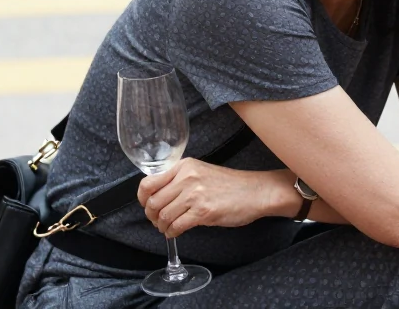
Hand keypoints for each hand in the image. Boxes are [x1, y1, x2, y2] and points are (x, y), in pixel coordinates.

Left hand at [137, 159, 272, 238]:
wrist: (256, 191)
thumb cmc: (231, 185)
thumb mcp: (201, 172)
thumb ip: (180, 179)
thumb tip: (158, 196)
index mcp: (184, 166)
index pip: (148, 183)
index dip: (142, 199)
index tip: (146, 206)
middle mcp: (186, 178)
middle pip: (152, 202)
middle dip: (151, 216)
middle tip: (157, 221)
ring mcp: (194, 195)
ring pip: (162, 216)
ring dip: (162, 226)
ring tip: (168, 228)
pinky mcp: (203, 212)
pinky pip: (176, 226)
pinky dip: (172, 233)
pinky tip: (176, 233)